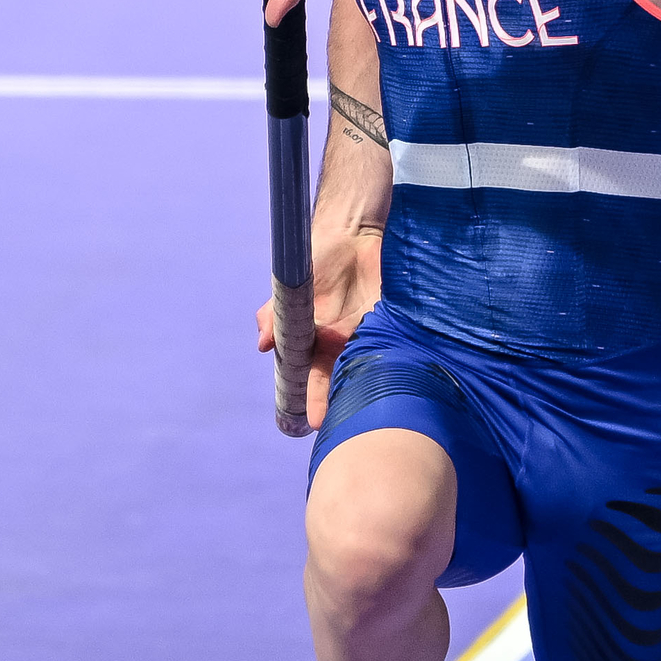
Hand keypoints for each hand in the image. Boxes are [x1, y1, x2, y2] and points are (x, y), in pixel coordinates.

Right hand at [251, 235, 376, 431]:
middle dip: (343, 402)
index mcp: (313, 340)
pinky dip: (394, 358)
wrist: (347, 234)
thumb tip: (264, 346)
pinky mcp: (387, 320)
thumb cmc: (311, 262)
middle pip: (342, 379)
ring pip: (366, 366)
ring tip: (372, 409)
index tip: (314, 421)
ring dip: (368, 385)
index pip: (312, 377)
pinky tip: (397, 374)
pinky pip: (391, 344)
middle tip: (347, 426)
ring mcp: (364, 332)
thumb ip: (273, 316)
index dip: (314, 398)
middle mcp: (339, 342)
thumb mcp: (286, 290)